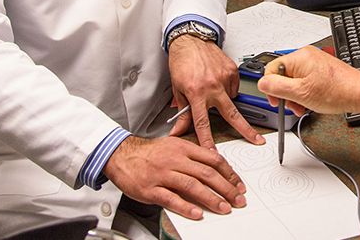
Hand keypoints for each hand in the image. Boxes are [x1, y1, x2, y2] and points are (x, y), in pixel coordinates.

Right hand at [104, 135, 245, 218]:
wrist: (121, 155)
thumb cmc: (149, 153)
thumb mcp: (174, 146)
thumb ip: (194, 155)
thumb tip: (216, 166)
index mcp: (184, 148)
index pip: (213, 160)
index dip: (230, 173)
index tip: (239, 184)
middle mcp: (175, 160)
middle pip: (207, 173)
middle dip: (226, 188)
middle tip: (238, 199)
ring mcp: (163, 174)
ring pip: (192, 186)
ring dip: (211, 199)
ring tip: (224, 208)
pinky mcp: (150, 189)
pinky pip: (171, 199)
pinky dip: (186, 206)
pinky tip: (198, 213)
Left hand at [167, 37, 263, 147]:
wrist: (191, 39)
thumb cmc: (181, 61)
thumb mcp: (177, 89)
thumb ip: (182, 112)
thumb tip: (180, 130)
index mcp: (196, 93)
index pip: (202, 123)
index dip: (207, 140)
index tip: (213, 152)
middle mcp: (212, 87)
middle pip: (232, 114)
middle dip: (246, 129)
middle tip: (257, 139)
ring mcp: (224, 78)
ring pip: (230, 99)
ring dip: (224, 100)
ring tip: (211, 88)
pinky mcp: (232, 70)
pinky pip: (233, 87)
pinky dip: (227, 88)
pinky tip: (217, 80)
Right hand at [256, 46, 359, 114]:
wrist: (359, 93)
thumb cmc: (337, 91)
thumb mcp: (300, 93)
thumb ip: (277, 87)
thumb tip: (262, 82)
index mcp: (299, 57)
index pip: (271, 69)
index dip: (271, 87)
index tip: (276, 100)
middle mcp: (306, 56)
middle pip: (283, 75)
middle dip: (285, 93)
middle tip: (292, 105)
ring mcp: (314, 62)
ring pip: (293, 80)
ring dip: (295, 95)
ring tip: (303, 106)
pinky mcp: (320, 69)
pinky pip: (304, 80)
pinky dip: (304, 92)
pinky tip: (310, 101)